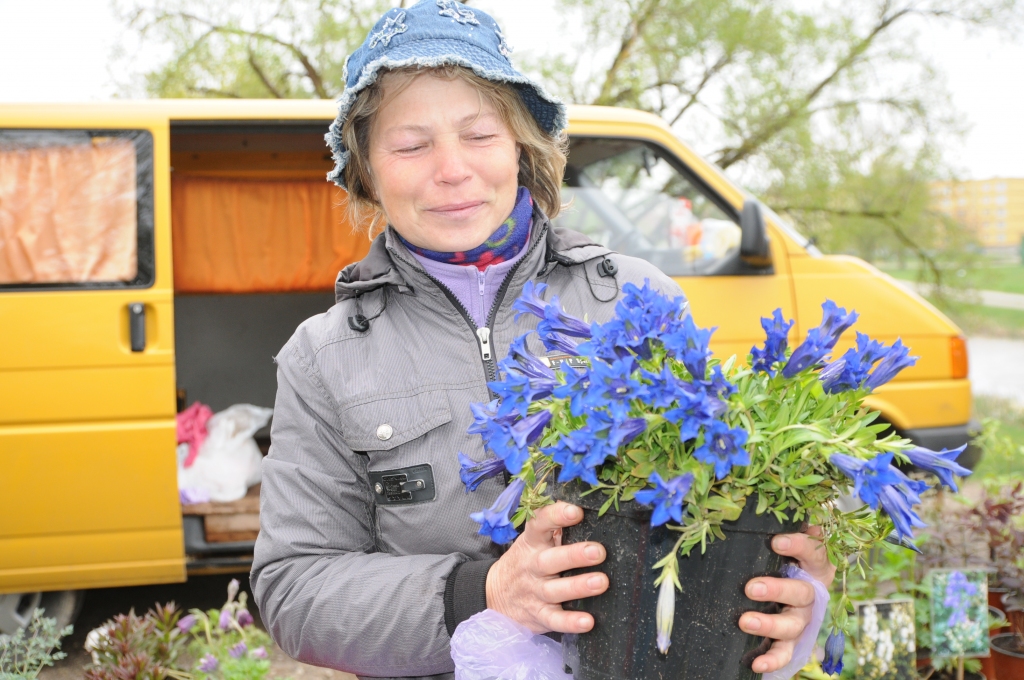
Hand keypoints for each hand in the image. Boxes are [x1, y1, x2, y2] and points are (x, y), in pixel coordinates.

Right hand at [485, 501, 608, 633]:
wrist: (494, 594)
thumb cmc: (525, 561)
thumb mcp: (533, 540)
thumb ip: (554, 525)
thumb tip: (581, 503)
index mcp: (532, 542)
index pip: (540, 524)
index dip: (556, 516)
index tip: (576, 511)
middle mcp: (532, 566)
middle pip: (551, 560)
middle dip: (574, 555)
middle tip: (598, 551)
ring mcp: (535, 592)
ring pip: (556, 590)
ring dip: (578, 587)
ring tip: (601, 582)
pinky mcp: (539, 616)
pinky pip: (555, 620)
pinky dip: (570, 622)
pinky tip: (588, 621)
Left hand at [740, 526, 835, 673]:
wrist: (792, 589)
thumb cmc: (786, 557)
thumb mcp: (791, 538)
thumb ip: (789, 521)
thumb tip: (773, 500)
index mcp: (815, 565)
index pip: (815, 553)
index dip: (799, 546)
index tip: (775, 541)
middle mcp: (812, 593)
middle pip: (801, 593)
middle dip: (777, 590)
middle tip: (751, 587)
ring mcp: (802, 618)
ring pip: (793, 625)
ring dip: (770, 624)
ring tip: (745, 621)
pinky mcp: (791, 640)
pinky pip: (785, 652)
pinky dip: (773, 660)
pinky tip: (757, 664)